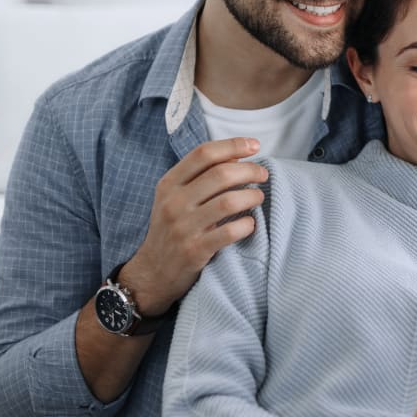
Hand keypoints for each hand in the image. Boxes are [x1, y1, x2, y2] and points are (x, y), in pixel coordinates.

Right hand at [119, 137, 267, 315]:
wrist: (153, 271)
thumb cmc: (172, 228)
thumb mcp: (176, 197)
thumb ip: (201, 176)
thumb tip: (237, 155)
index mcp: (169, 184)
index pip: (203, 153)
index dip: (233, 145)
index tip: (254, 145)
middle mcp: (174, 202)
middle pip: (220, 174)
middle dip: (249, 170)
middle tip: (263, 175)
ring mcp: (183, 227)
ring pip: (228, 201)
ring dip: (251, 197)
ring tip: (258, 198)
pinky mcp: (195, 250)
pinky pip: (230, 232)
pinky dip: (246, 225)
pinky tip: (250, 223)